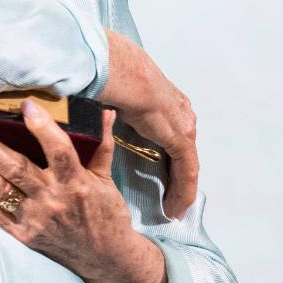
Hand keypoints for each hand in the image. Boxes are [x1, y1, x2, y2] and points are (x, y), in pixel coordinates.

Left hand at [0, 99, 168, 282]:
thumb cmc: (107, 215)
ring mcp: (35, 219)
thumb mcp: (107, 179)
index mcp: (76, 183)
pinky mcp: (22, 234)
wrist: (105, 260)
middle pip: (17, 171)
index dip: (42, 128)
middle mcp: (53, 200)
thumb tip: (105, 113)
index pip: (59, 150)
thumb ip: (102, 145)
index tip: (27, 105)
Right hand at [100, 29, 197, 218]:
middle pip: (180, 153)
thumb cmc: (113, 77)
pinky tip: (174, 209)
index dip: (167, 157)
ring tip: (172, 210)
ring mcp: (183, 127)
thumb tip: (96, 111)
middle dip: (175, 177)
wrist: (123, 72)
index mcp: (166, 101)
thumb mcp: (116, 96)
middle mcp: (181, 114)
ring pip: (186, 166)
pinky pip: (186, 173)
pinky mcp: (181, 140)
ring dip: (179, 189)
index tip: (160, 173)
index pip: (170, 136)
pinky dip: (181, 192)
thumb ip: (115, 109)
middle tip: (168, 199)